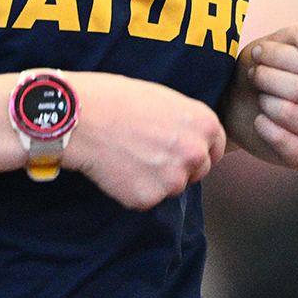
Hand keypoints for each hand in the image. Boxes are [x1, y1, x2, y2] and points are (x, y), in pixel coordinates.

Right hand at [60, 72, 226, 210]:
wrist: (81, 117)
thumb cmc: (116, 99)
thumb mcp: (163, 98)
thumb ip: (184, 122)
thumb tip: (189, 138)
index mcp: (204, 124)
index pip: (217, 147)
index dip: (200, 149)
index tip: (185, 151)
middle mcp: (195, 153)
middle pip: (199, 171)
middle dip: (180, 166)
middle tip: (149, 153)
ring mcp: (173, 179)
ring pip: (172, 187)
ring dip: (155, 179)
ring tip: (128, 156)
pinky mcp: (148, 198)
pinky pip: (146, 199)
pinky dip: (132, 189)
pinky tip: (116, 168)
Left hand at [224, 21, 297, 167]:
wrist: (244, 101)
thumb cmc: (271, 65)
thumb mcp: (286, 39)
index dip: (278, 56)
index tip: (259, 52)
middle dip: (269, 78)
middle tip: (255, 74)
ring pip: (291, 114)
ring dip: (266, 101)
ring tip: (260, 95)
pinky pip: (286, 144)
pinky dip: (265, 128)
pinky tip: (260, 120)